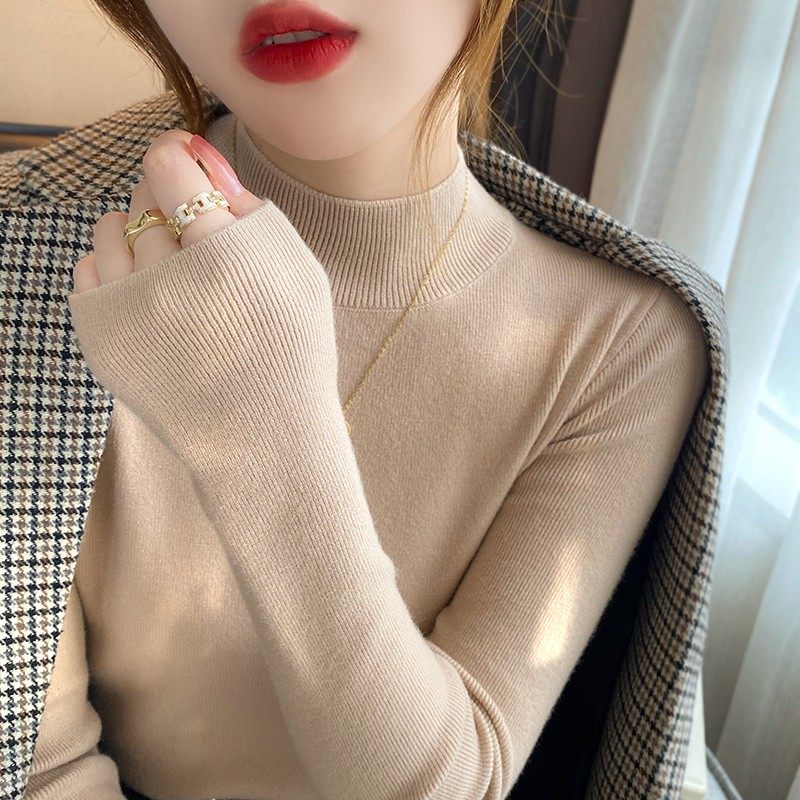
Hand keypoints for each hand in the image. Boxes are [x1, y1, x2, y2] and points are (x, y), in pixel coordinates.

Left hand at [67, 128, 340, 484]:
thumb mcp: (299, 272)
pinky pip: (88, 270)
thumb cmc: (290, 350)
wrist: (263, 435)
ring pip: (111, 228)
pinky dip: (113, 268)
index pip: (168, 163)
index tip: (185, 160)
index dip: (177, 154)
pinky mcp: (100, 336)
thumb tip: (200, 155)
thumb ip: (252, 208)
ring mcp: (127, 308)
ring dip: (138, 230)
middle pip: (142, 194)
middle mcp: (167, 276)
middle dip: (166, 197)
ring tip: (171, 261)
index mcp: (224, 252)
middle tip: (193, 228)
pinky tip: (148, 289)